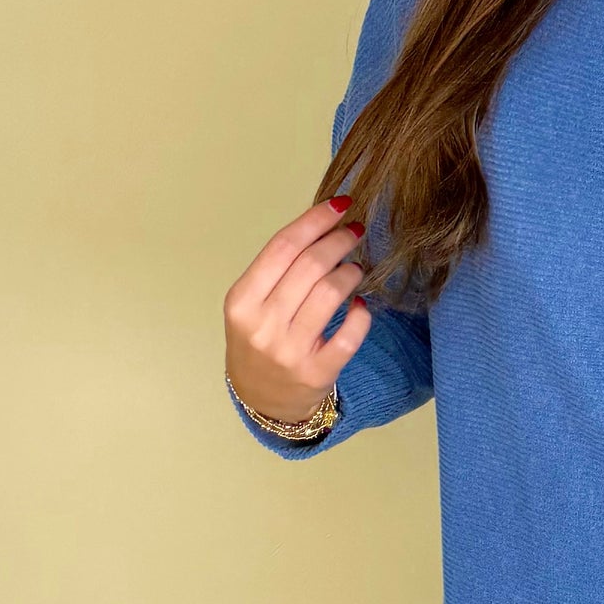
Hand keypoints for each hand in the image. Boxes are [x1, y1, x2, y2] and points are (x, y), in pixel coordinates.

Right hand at [223, 197, 372, 424]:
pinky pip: (350, 334)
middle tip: (355, 232)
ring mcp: (289, 351)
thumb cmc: (258, 340)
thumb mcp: (251, 305)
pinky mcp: (317, 372)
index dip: (315, 220)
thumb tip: (323, 225)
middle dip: (339, 240)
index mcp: (241, 301)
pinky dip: (361, 315)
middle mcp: (262, 325)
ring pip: (331, 294)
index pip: (282, 247)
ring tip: (354, 269)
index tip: (341, 205)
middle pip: (310, 266)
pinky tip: (360, 306)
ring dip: (350, 272)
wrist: (260, 399)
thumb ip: (278, 270)